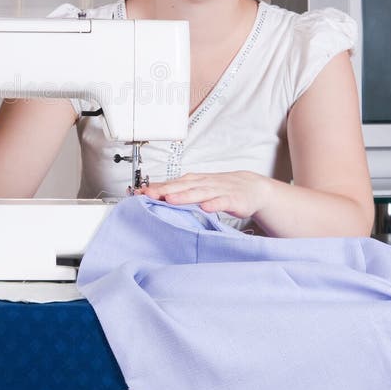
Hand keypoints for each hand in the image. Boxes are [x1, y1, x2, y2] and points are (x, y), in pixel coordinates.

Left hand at [142, 171, 272, 218]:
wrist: (251, 187)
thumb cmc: (221, 188)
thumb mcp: (198, 187)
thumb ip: (179, 191)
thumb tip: (153, 195)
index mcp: (193, 181)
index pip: (171, 184)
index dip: (156, 188)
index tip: (139, 193)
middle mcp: (203, 184)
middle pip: (181, 187)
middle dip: (164, 191)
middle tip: (148, 195)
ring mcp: (218, 191)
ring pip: (199, 193)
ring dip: (184, 197)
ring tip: (170, 200)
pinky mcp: (232, 200)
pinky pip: (222, 202)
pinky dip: (213, 204)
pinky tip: (206, 208)